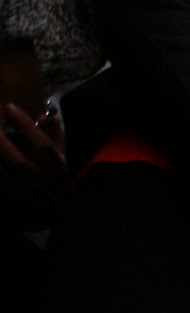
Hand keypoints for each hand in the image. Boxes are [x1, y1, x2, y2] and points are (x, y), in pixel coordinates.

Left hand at [0, 103, 65, 227]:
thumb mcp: (61, 151)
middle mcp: (42, 183)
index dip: (25, 126)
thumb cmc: (54, 172)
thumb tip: (46, 117)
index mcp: (58, 168)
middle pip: (19, 163)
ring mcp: (25, 194)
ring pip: (4, 174)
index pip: (42, 146)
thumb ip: (55, 133)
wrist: (49, 205)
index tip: (10, 107)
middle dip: (2, 143)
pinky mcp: (11, 198)